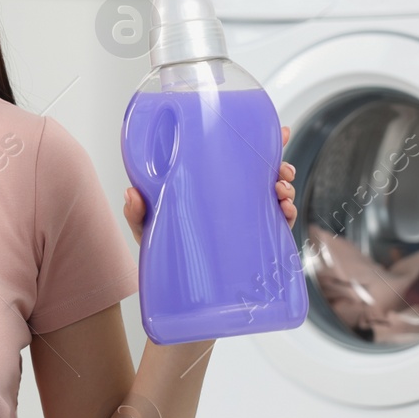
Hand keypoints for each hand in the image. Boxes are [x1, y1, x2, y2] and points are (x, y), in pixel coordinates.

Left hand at [122, 124, 298, 244]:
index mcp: (211, 185)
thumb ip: (138, 211)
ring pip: (274, 197)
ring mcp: (243, 220)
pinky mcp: (252, 244)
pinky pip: (276, 227)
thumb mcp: (147, 225)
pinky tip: (284, 212)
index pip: (238, 158)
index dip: (262, 142)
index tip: (283, 132)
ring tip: (281, 191)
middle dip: (280, 166)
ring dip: (285, 189)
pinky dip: (286, 217)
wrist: (170, 284)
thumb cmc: (159, 247)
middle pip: (263, 174)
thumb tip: (132, 194)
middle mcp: (231, 199)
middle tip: (281, 170)